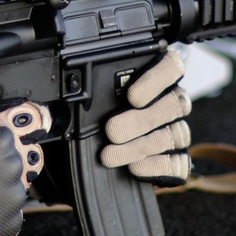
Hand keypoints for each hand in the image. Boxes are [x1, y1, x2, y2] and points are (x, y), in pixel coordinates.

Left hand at [100, 50, 191, 185]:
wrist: (101, 148)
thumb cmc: (98, 113)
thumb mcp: (91, 98)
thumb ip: (88, 94)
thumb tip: (55, 105)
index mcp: (157, 76)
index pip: (171, 67)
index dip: (157, 79)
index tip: (132, 96)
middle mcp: (172, 100)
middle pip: (172, 104)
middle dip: (140, 120)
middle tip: (112, 130)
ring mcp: (178, 129)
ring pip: (173, 134)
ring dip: (140, 146)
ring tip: (111, 155)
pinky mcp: (177, 157)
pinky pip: (179, 162)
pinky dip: (157, 166)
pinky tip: (135, 168)